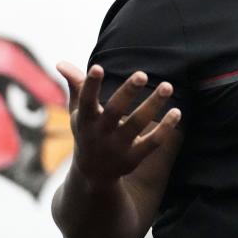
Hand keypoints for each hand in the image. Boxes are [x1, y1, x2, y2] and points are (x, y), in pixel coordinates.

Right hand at [56, 62, 180, 188]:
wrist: (93, 174)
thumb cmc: (88, 132)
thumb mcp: (78, 112)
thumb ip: (76, 86)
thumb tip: (60, 62)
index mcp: (86, 120)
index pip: (86, 100)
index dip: (90, 85)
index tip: (97, 67)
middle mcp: (101, 133)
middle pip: (114, 110)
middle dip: (127, 92)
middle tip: (142, 73)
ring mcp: (118, 147)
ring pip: (137, 124)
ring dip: (153, 105)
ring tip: (167, 86)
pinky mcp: (134, 158)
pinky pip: (153, 142)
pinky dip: (166, 128)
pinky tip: (177, 112)